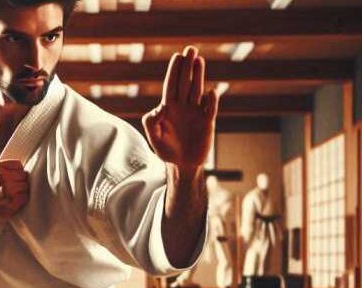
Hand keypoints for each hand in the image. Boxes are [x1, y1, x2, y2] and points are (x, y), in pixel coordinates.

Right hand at [0, 159, 29, 223]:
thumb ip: (6, 167)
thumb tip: (24, 168)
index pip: (18, 164)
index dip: (17, 172)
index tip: (12, 178)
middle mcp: (0, 176)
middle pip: (23, 175)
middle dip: (20, 181)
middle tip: (11, 188)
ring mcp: (6, 188)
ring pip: (25, 185)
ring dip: (21, 191)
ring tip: (11, 194)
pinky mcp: (12, 200)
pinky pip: (25, 196)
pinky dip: (21, 200)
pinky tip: (12, 201)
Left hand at [142, 46, 218, 170]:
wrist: (182, 164)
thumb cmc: (166, 149)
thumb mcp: (153, 136)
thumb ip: (151, 121)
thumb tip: (160, 107)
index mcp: (169, 107)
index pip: (172, 85)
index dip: (175, 71)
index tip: (177, 56)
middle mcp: (183, 106)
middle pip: (186, 83)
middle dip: (187, 66)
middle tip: (190, 49)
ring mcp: (196, 113)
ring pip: (197, 91)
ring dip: (199, 76)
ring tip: (199, 60)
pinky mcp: (207, 123)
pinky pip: (210, 109)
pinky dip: (211, 101)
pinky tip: (210, 92)